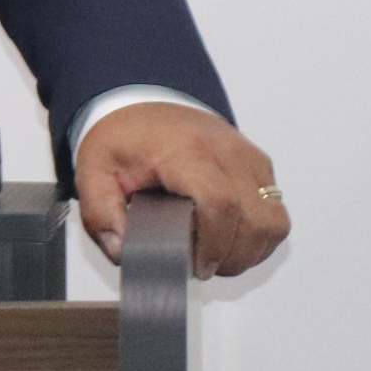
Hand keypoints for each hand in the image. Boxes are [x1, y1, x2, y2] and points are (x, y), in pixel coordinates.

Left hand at [76, 102, 288, 278]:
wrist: (143, 105)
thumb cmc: (124, 137)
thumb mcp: (95, 171)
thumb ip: (102, 215)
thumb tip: (124, 252)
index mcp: (184, 149)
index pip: (219, 201)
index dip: (214, 244)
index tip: (197, 265)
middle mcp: (226, 150)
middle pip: (255, 218)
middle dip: (231, 256)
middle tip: (202, 266)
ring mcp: (248, 157)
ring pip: (274, 220)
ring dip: (250, 250)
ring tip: (217, 256)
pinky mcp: (260, 167)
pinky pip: (276, 213)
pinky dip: (259, 237)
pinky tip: (229, 242)